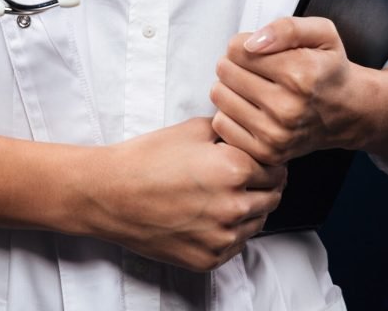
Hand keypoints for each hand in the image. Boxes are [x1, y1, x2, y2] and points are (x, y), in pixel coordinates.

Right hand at [86, 117, 285, 271]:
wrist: (111, 194)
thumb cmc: (147, 159)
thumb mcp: (192, 128)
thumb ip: (228, 131)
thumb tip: (247, 133)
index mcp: (233, 169)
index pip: (276, 166)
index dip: (269, 159)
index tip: (260, 156)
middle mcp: (233, 206)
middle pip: (273, 196)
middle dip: (266, 182)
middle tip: (248, 173)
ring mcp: (222, 237)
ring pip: (258, 222)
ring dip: (252, 207)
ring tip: (227, 192)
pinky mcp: (209, 259)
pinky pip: (237, 244)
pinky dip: (232, 229)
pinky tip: (212, 213)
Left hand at [210, 17, 371, 164]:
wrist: (347, 111)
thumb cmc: (329, 68)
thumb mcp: (321, 33)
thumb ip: (286, 28)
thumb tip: (251, 43)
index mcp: (300, 74)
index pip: (237, 49)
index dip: (243, 44)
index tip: (257, 50)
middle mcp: (287, 108)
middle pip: (225, 71)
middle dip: (234, 63)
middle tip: (253, 68)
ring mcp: (276, 135)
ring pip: (219, 96)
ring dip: (229, 87)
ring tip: (249, 86)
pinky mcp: (266, 153)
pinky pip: (221, 124)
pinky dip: (229, 113)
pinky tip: (247, 107)